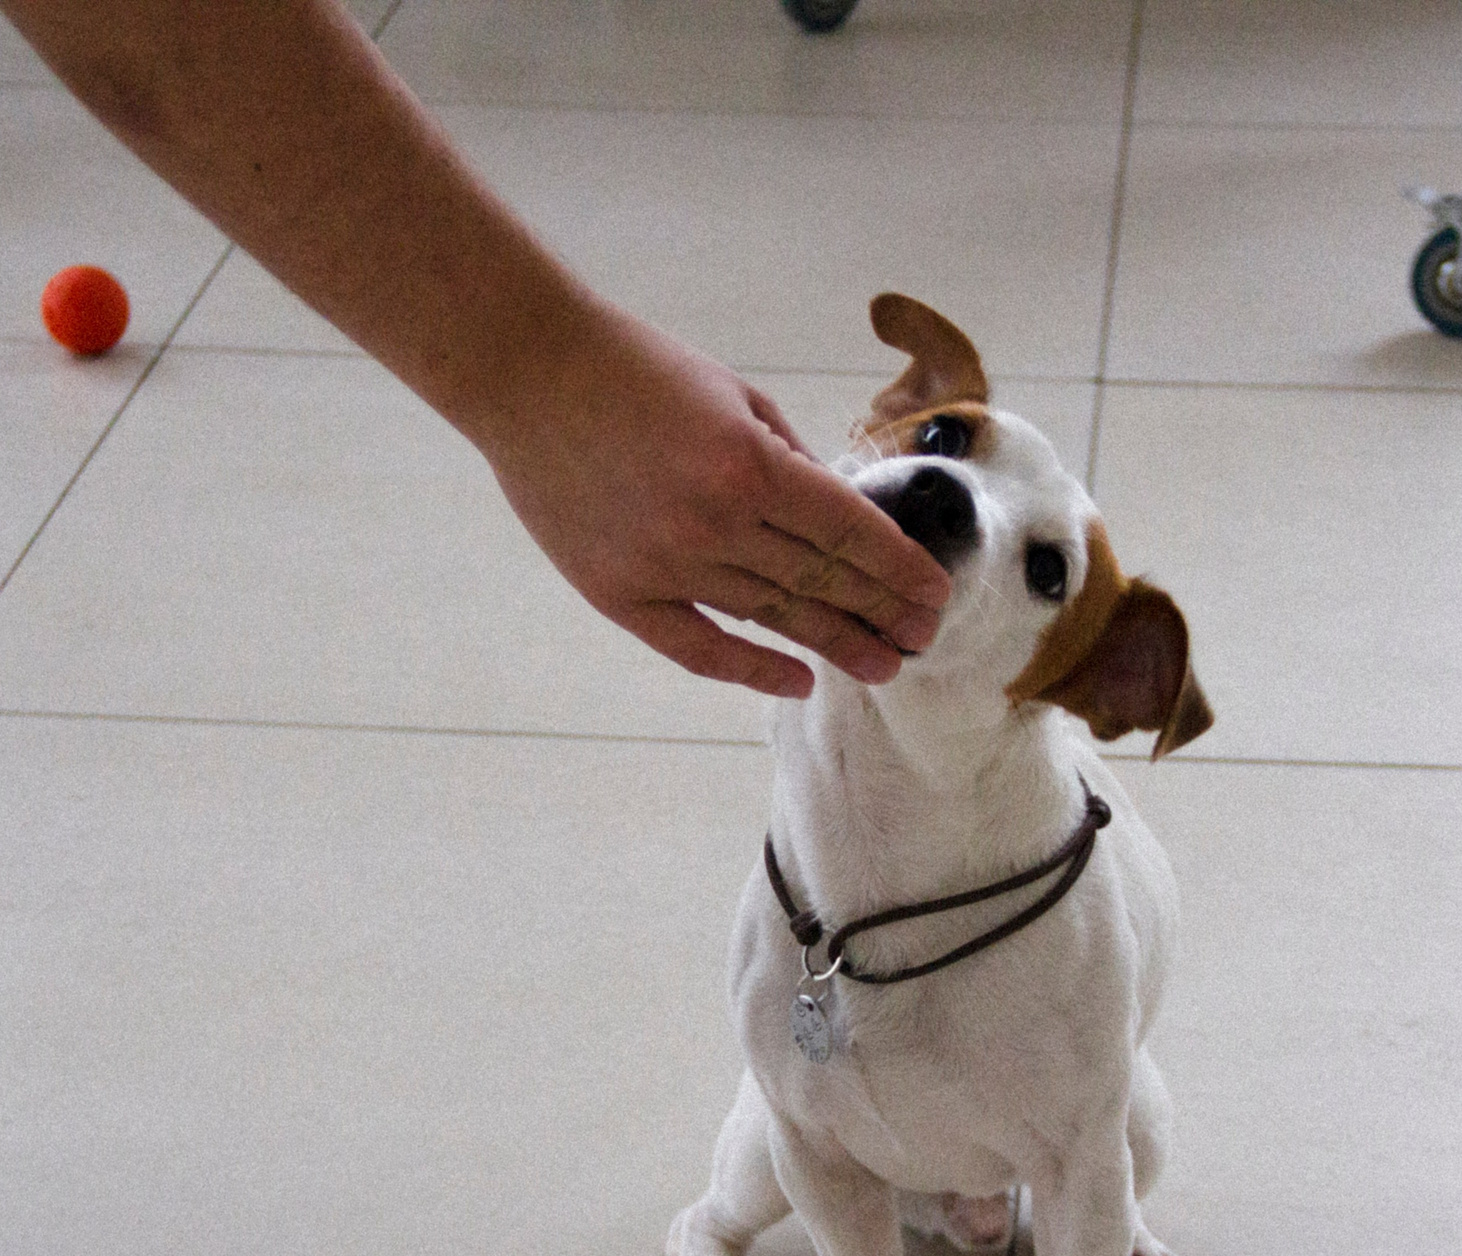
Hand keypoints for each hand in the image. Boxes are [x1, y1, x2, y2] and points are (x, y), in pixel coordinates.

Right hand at [482, 296, 949, 697]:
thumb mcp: (735, 395)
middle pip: (819, 583)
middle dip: (880, 612)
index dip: (899, 570)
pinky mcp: (619, 593)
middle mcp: (713, 525)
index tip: (935, 596)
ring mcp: (664, 565)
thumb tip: (838, 519)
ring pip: (770, 617)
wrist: (527, 373)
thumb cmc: (636, 368)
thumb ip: (789, 460)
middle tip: (922, 640)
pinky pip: (697, 647)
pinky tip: (797, 681)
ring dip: (832, 643)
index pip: (849, 534)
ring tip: (880, 664)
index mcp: (749, 467)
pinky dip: (750, 669)